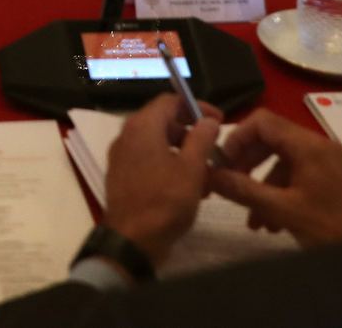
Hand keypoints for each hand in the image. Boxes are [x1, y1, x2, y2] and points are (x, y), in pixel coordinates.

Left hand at [102, 94, 223, 265]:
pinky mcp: (122, 175)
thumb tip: (208, 120)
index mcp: (142, 126)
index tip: (219, 120)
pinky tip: (187, 186)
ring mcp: (121, 156)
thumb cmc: (165, 201)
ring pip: (157, 143)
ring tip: (206, 172)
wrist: (132, 241)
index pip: (170, 101)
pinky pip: (148, 160)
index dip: (196, 106)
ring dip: (182, 151)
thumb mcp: (192, 168)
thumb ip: (201, 138)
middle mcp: (127, 135)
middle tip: (213, 147)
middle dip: (191, 132)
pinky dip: (169, 165)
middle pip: (162, 121)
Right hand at [207, 110, 341, 247]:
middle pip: (272, 140)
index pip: (262, 121)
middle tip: (231, 187)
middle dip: (247, 164)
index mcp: (308, 145)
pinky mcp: (337, 179)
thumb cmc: (334, 225)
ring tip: (254, 220)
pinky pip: (301, 176)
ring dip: (264, 186)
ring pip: (285, 162)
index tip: (222, 164)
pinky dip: (283, 193)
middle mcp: (320, 145)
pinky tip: (276, 223)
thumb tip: (210, 174)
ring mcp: (331, 161)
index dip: (236, 138)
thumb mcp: (284, 210)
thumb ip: (245, 190)